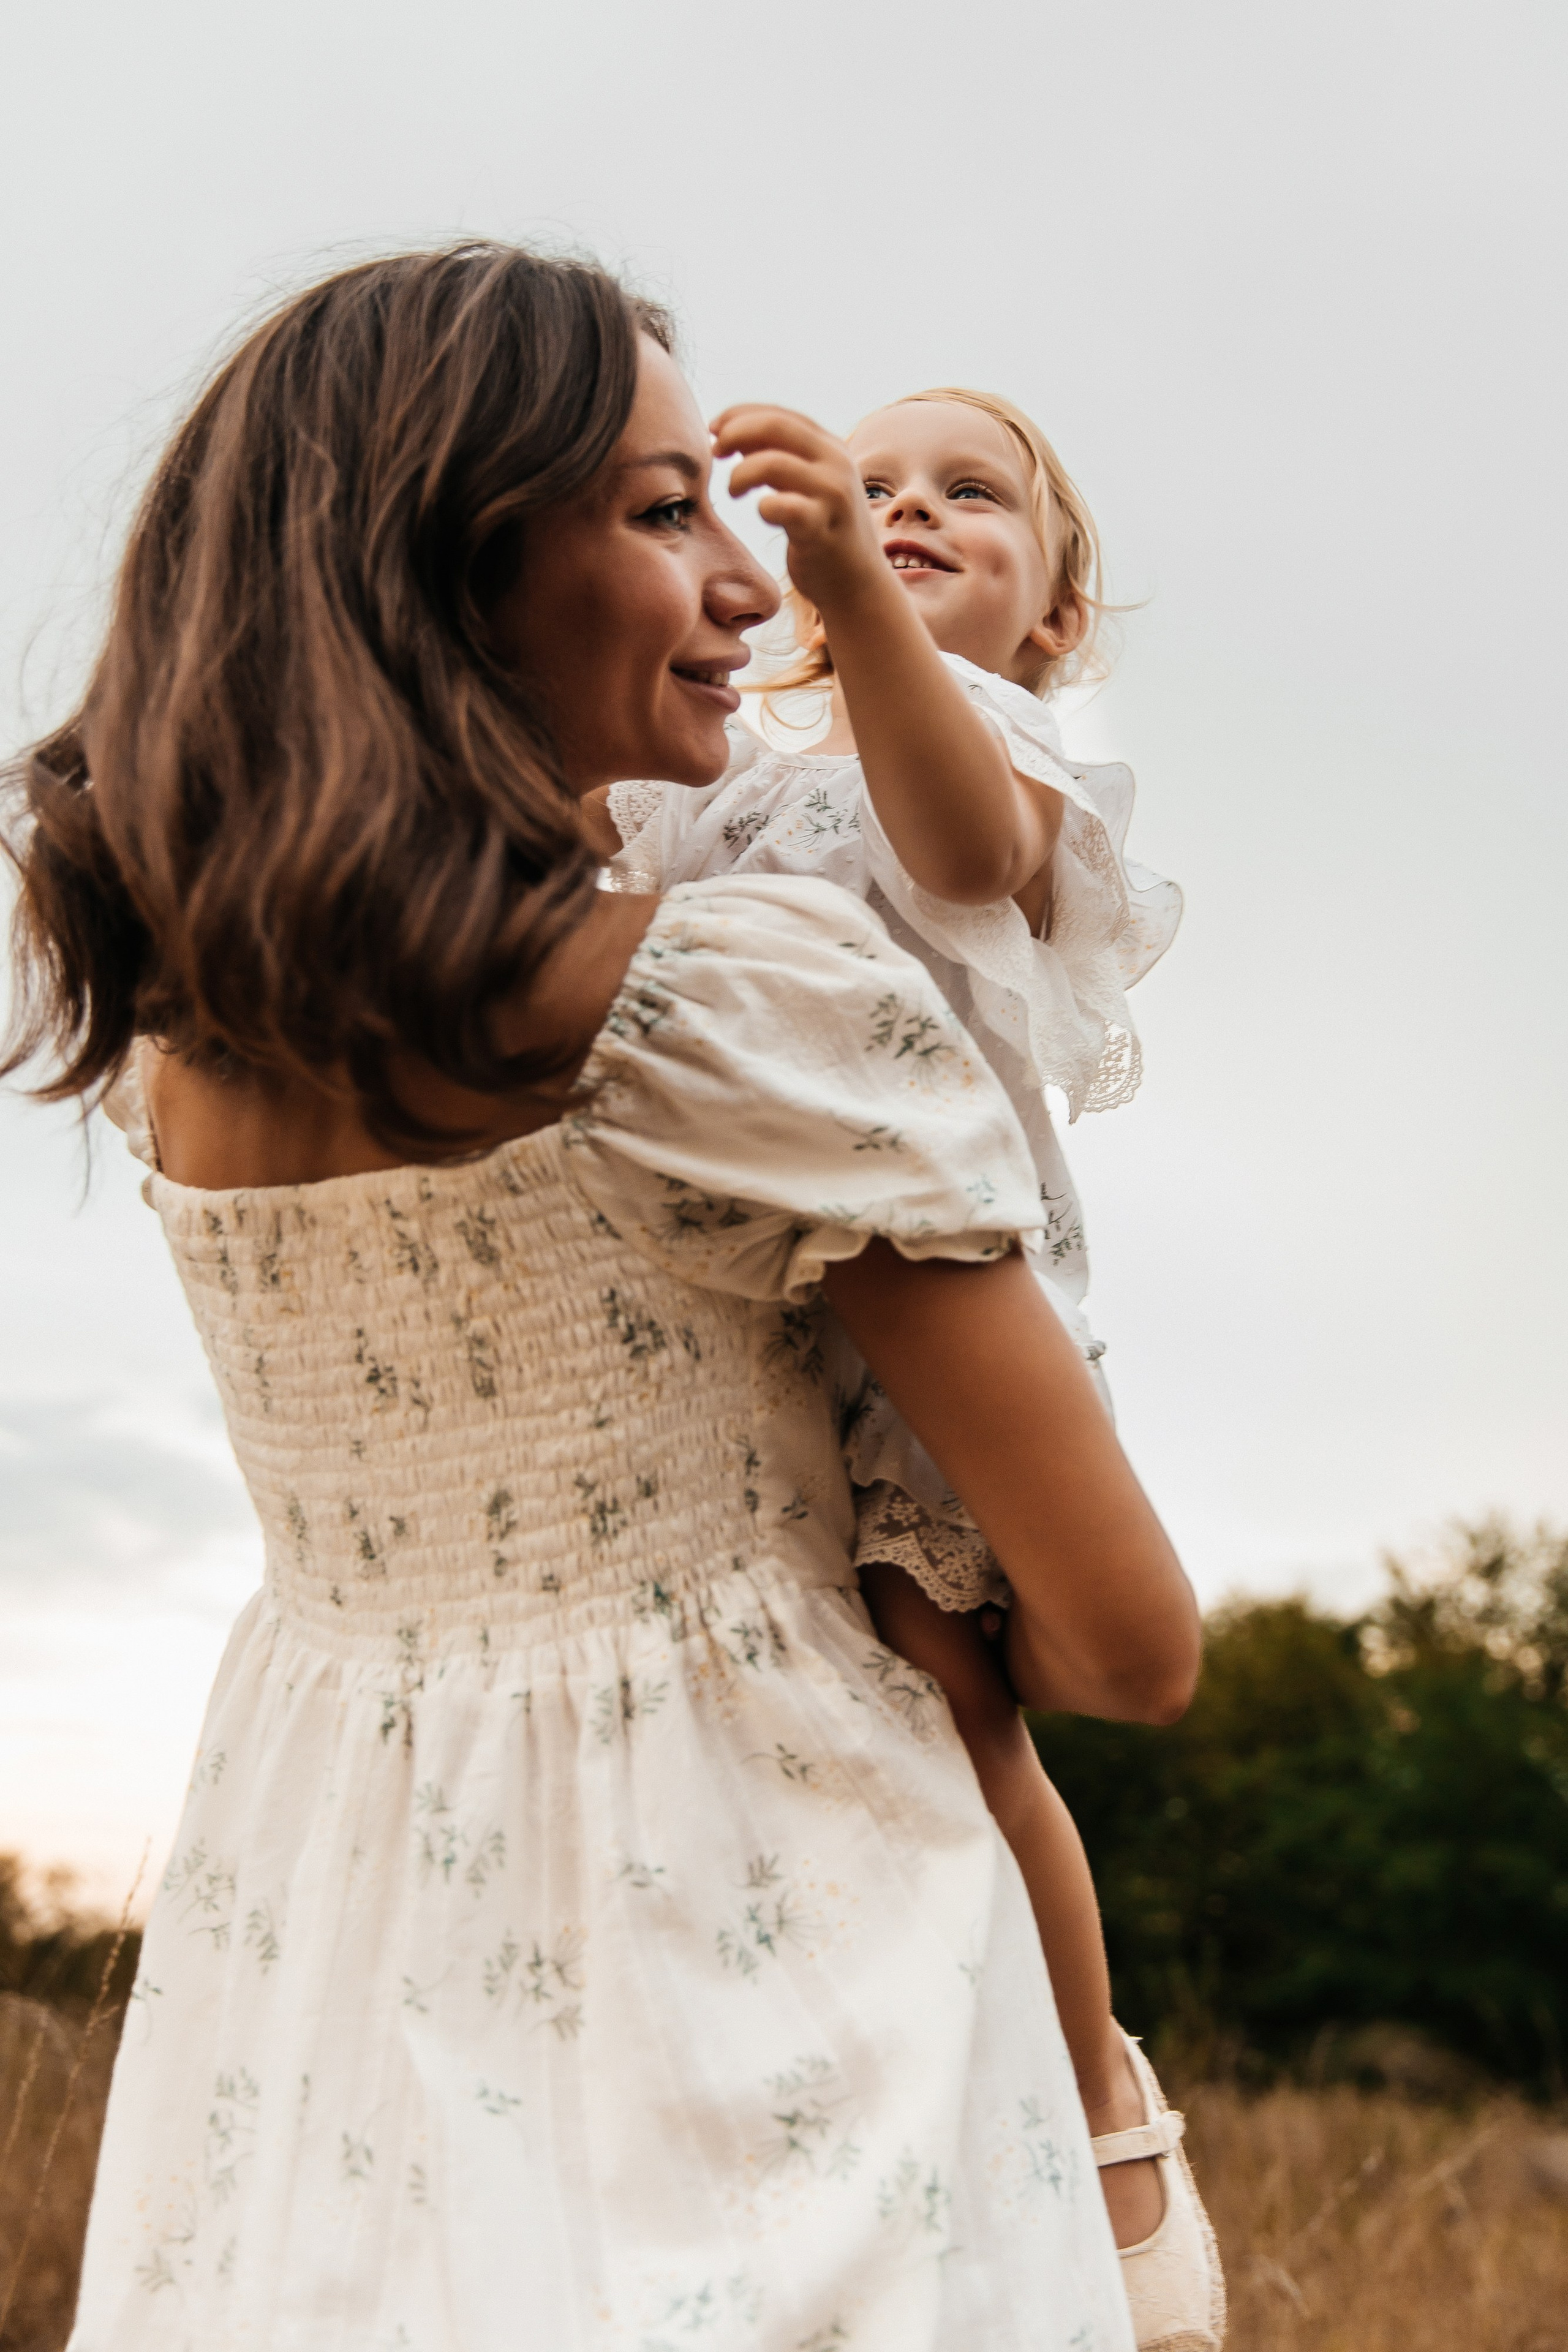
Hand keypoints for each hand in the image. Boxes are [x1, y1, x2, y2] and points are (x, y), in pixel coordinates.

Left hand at [710, 405, 889, 620]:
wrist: (858, 583)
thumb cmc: (823, 532)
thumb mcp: (806, 484)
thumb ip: (779, 457)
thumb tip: (733, 433)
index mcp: (829, 446)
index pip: (778, 414)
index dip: (739, 415)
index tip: (714, 429)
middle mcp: (835, 462)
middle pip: (774, 426)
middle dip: (735, 433)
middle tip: (715, 453)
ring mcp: (832, 495)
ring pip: (772, 463)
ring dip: (741, 474)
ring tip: (733, 491)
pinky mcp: (823, 529)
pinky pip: (783, 507)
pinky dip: (763, 507)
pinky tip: (763, 514)